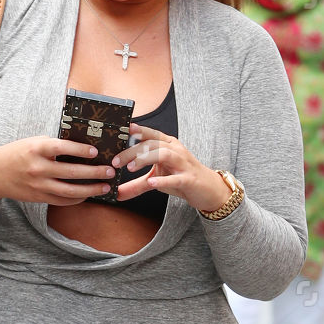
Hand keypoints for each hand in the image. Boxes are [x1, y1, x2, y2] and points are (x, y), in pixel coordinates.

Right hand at [0, 138, 117, 206]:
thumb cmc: (18, 153)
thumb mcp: (33, 142)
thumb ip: (54, 145)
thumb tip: (82, 148)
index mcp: (36, 149)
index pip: (62, 148)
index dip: (80, 150)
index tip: (96, 152)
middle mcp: (38, 168)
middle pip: (71, 172)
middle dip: (94, 173)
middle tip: (110, 171)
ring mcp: (38, 185)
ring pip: (69, 191)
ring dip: (90, 190)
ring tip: (105, 186)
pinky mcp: (39, 197)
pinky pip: (62, 200)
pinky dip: (77, 199)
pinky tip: (88, 195)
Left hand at [112, 124, 229, 212]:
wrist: (207, 190)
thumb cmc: (181, 178)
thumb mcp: (156, 179)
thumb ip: (136, 185)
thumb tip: (117, 193)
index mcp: (168, 145)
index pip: (151, 134)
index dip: (138, 130)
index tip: (122, 130)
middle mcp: (175, 150)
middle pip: (152, 144)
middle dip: (132, 151)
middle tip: (116, 162)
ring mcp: (183, 164)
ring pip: (163, 154)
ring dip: (145, 159)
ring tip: (131, 168)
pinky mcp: (189, 179)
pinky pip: (175, 178)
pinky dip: (163, 180)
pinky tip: (151, 182)